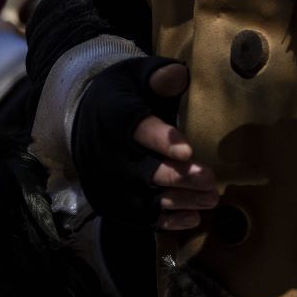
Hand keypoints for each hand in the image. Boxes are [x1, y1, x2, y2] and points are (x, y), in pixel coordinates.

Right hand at [72, 57, 217, 230]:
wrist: (86, 119)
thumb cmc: (123, 96)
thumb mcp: (137, 76)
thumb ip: (159, 76)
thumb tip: (178, 75)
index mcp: (111, 114)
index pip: (134, 127)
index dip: (160, 140)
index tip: (187, 151)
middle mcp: (103, 151)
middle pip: (141, 170)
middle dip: (177, 178)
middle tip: (210, 180)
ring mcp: (104, 179)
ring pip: (142, 197)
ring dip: (178, 201)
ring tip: (210, 200)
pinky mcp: (108, 199)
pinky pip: (136, 216)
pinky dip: (164, 220)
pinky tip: (192, 218)